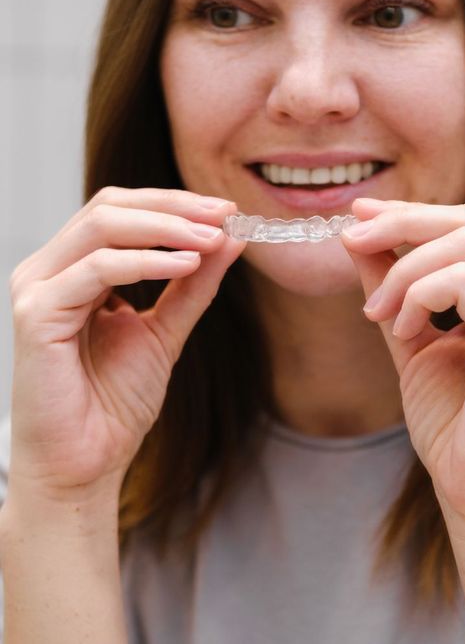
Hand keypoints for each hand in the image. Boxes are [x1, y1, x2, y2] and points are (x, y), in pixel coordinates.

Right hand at [8, 187, 244, 500]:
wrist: (87, 460)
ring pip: (102, 227)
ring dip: (167, 227)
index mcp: (77, 269)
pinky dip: (146, 262)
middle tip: (224, 213)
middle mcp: (52, 270)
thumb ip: (194, 284)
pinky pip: (96, 269)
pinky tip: (188, 265)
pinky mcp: (35, 314)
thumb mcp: (167, 329)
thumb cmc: (115, 401)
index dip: (175, 204)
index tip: (227, 210)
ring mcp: (38, 288)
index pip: (123, 210)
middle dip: (174, 206)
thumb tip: (229, 238)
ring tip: (213, 238)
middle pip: (111, 206)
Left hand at [341, 198, 464, 535]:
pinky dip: (418, 294)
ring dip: (403, 269)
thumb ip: (394, 288)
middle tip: (351, 240)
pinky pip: (464, 283)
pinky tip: (401, 330)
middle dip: (400, 222)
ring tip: (378, 313)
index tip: (360, 218)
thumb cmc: (454, 427)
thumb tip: (362, 237)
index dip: (413, 213)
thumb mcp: (413, 340)